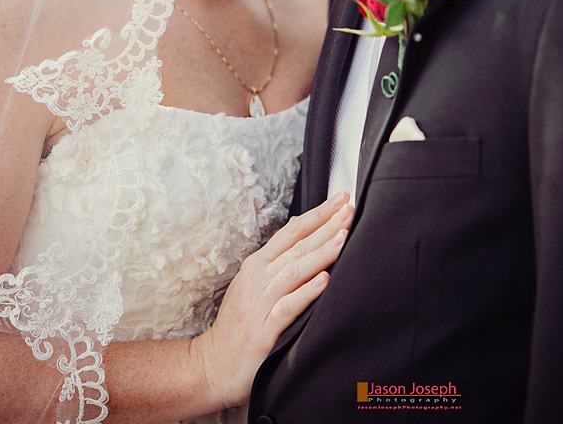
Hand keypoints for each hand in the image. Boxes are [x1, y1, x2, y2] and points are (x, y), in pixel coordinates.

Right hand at [191, 191, 354, 408]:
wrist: (212, 364)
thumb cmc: (239, 324)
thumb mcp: (254, 282)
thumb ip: (277, 257)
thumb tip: (301, 225)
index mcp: (258, 265)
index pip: (292, 232)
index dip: (318, 214)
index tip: (341, 199)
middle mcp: (258, 278)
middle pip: (297, 246)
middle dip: (326, 226)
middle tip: (349, 208)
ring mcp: (260, 302)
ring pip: (294, 271)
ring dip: (321, 253)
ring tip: (343, 237)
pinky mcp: (263, 330)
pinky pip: (287, 307)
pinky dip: (306, 293)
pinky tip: (324, 281)